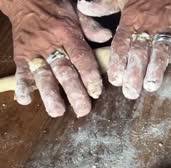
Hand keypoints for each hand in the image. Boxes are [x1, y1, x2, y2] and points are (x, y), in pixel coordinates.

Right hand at [0, 0, 111, 116]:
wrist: (25, 0)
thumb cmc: (57, 8)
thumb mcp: (77, 12)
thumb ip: (91, 26)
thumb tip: (107, 36)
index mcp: (67, 33)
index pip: (81, 57)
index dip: (89, 75)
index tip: (96, 92)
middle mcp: (51, 43)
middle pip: (64, 70)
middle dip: (74, 92)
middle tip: (83, 110)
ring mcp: (34, 50)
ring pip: (43, 74)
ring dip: (50, 94)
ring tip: (57, 111)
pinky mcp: (21, 55)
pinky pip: (21, 71)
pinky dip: (22, 86)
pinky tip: (25, 100)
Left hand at [78, 0, 170, 98]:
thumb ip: (104, 5)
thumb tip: (83, 7)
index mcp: (131, 20)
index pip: (121, 45)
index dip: (118, 64)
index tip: (115, 81)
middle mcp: (147, 25)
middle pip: (139, 52)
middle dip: (135, 73)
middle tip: (131, 92)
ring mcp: (166, 25)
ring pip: (160, 49)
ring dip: (156, 68)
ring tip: (151, 86)